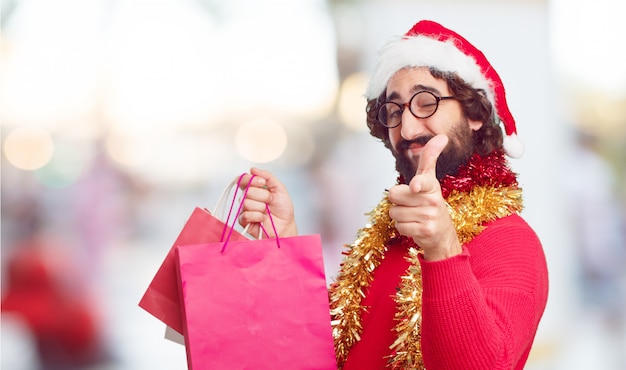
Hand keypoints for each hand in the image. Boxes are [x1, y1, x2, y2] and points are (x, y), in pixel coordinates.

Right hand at [237, 167, 297, 237]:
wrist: (286, 225)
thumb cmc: (283, 208)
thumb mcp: (279, 188)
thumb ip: (267, 176)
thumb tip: (252, 169)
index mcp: (254, 188)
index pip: (243, 179)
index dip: (251, 179)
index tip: (263, 183)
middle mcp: (247, 197)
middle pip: (246, 191)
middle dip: (262, 196)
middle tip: (270, 201)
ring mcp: (244, 209)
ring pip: (246, 203)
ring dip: (261, 207)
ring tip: (267, 211)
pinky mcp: (244, 221)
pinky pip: (246, 215)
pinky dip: (258, 216)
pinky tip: (263, 218)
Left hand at [388, 134, 461, 260]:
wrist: (442, 232)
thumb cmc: (430, 202)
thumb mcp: (430, 179)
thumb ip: (429, 158)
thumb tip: (442, 137)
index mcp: (431, 185)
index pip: (423, 180)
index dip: (417, 183)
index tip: (415, 186)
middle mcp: (433, 200)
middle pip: (394, 195)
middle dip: (398, 201)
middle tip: (412, 204)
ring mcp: (429, 216)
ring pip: (394, 212)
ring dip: (400, 215)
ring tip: (414, 216)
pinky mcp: (425, 231)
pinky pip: (399, 226)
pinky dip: (403, 227)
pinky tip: (415, 226)